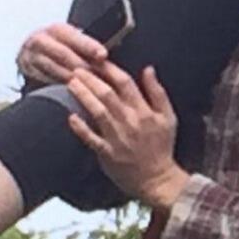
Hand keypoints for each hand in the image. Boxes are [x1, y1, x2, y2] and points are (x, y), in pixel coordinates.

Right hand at [17, 21, 110, 84]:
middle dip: (83, 65)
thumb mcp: (70, 39)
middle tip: (99, 75)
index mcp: (56, 29)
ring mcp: (32, 57)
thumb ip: (85, 44)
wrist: (31, 50)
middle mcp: (41, 40)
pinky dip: (60, 85)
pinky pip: (46, 80)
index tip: (102, 54)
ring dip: (73, 78)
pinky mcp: (29, 71)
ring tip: (90, 86)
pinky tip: (74, 91)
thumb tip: (106, 54)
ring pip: (54, 69)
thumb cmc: (59, 45)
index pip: (73, 36)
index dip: (89, 45)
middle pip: (63, 54)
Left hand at [65, 63, 187, 208]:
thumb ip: (158, 93)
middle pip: (108, 94)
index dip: (110, 69)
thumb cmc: (162, 147)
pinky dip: (81, 128)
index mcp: (144, 111)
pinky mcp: (108, 153)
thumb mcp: (168, 117)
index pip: (125, 83)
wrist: (158, 179)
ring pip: (98, 112)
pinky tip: (70, 116)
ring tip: (71, 83)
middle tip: (76, 68)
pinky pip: (92, 139)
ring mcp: (118, 138)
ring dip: (83, 96)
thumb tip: (148, 69)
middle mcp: (130, 121)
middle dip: (91, 79)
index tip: (97, 59)